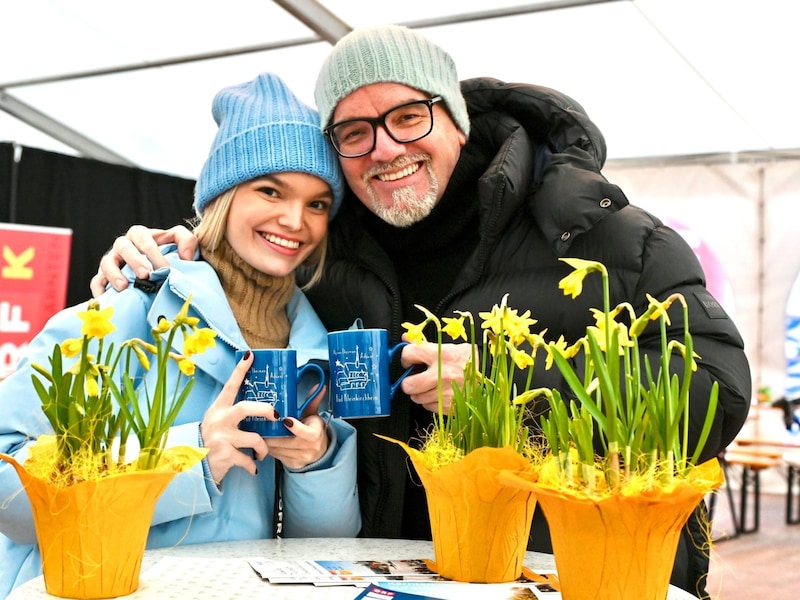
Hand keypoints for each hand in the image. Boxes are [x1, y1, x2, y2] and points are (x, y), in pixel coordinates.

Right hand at [90, 225, 198, 296]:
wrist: (158, 267)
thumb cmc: (169, 252)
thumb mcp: (179, 242)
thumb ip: (187, 241)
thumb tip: (186, 257)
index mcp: (139, 234)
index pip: (143, 239)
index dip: (154, 253)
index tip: (166, 268)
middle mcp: (123, 245)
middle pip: (123, 248)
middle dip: (135, 261)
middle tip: (146, 275)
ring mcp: (111, 260)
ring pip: (106, 263)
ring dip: (114, 274)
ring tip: (124, 286)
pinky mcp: (103, 276)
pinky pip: (97, 282)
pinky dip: (99, 290)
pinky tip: (106, 299)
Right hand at [199, 351, 272, 484]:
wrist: (192, 467)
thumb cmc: (211, 441)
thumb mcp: (217, 422)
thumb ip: (232, 414)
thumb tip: (258, 407)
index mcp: (218, 409)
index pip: (230, 386)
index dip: (240, 370)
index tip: (250, 355)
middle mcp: (219, 420)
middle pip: (246, 408)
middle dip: (265, 409)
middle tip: (275, 415)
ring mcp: (222, 438)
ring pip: (254, 438)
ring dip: (263, 448)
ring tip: (263, 452)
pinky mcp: (225, 455)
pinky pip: (248, 460)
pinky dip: (253, 465)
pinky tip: (253, 467)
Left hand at [264, 387, 328, 469]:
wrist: (320, 452)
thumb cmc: (313, 430)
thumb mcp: (313, 415)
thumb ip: (312, 401)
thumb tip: (318, 386)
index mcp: (316, 434)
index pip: (307, 433)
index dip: (296, 427)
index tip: (285, 419)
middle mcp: (310, 448)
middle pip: (286, 442)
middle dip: (273, 434)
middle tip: (261, 424)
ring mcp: (301, 458)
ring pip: (278, 450)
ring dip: (268, 441)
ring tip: (260, 431)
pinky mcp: (293, 465)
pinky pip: (276, 456)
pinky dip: (270, 449)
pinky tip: (266, 441)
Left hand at [399, 339, 471, 412]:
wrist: (487, 376)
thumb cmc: (467, 360)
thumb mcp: (448, 347)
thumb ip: (425, 343)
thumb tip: (406, 338)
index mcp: (442, 355)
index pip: (410, 353)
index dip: (406, 357)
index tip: (409, 360)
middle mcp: (443, 375)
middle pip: (409, 385)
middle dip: (408, 382)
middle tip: (413, 379)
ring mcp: (446, 392)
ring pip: (417, 398)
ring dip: (419, 393)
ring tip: (428, 386)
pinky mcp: (449, 405)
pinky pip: (428, 407)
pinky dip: (430, 401)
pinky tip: (437, 393)